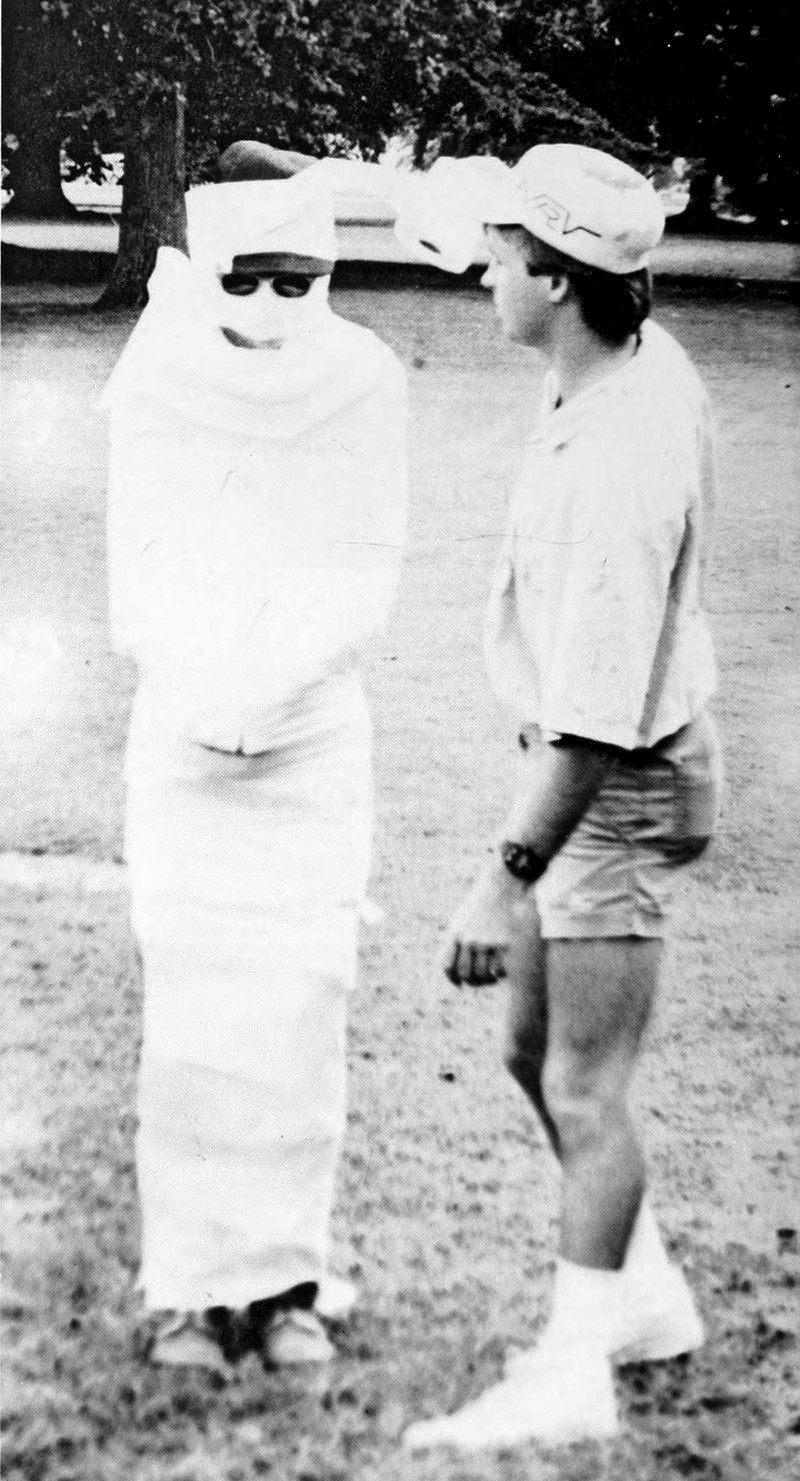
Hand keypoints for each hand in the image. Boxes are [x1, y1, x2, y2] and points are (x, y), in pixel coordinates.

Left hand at [443, 863, 527, 986]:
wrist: (506, 881)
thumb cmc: (485, 898)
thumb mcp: (464, 915)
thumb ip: (457, 937)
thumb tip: (453, 964)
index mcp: (456, 933)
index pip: (447, 966)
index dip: (453, 978)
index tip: (460, 982)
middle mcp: (469, 940)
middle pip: (465, 974)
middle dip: (472, 980)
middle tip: (480, 979)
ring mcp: (487, 943)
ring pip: (483, 975)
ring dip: (488, 979)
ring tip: (493, 974)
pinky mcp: (505, 944)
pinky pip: (500, 970)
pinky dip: (500, 973)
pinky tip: (503, 967)